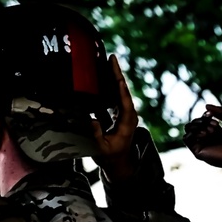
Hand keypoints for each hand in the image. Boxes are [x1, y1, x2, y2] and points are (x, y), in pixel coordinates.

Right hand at [93, 55, 139, 180]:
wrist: (119, 164)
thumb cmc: (110, 158)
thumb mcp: (101, 149)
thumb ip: (96, 135)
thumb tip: (92, 120)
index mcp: (127, 122)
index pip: (124, 100)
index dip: (120, 86)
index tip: (116, 72)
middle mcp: (128, 115)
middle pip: (123, 91)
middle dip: (116, 74)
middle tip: (111, 57)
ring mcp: (125, 114)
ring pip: (119, 92)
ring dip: (113, 76)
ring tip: (107, 61)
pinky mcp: (120, 114)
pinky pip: (115, 96)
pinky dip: (109, 85)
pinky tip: (102, 75)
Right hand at [183, 104, 221, 178]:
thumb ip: (221, 111)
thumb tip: (206, 106)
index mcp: (215, 131)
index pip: (203, 120)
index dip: (205, 116)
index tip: (211, 115)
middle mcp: (207, 138)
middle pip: (195, 123)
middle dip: (202, 120)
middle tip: (215, 125)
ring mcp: (202, 144)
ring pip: (189, 129)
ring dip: (198, 126)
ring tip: (210, 131)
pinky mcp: (198, 151)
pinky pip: (186, 138)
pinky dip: (191, 133)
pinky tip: (202, 133)